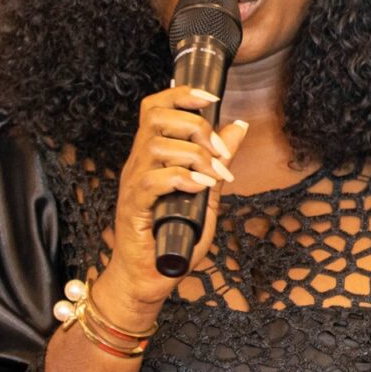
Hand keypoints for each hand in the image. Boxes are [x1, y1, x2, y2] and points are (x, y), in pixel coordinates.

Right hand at [102, 85, 248, 309]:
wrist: (148, 277)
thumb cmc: (174, 236)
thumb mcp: (206, 193)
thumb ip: (219, 161)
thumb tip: (238, 125)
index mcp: (153, 155)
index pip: (157, 107)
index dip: (182, 94)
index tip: (212, 98)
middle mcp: (139, 163)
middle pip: (156, 117)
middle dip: (195, 126)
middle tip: (219, 154)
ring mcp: (133, 184)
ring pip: (156, 145)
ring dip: (194, 155)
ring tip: (214, 176)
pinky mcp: (132, 207)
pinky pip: (152, 180)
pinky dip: (181, 179)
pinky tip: (200, 188)